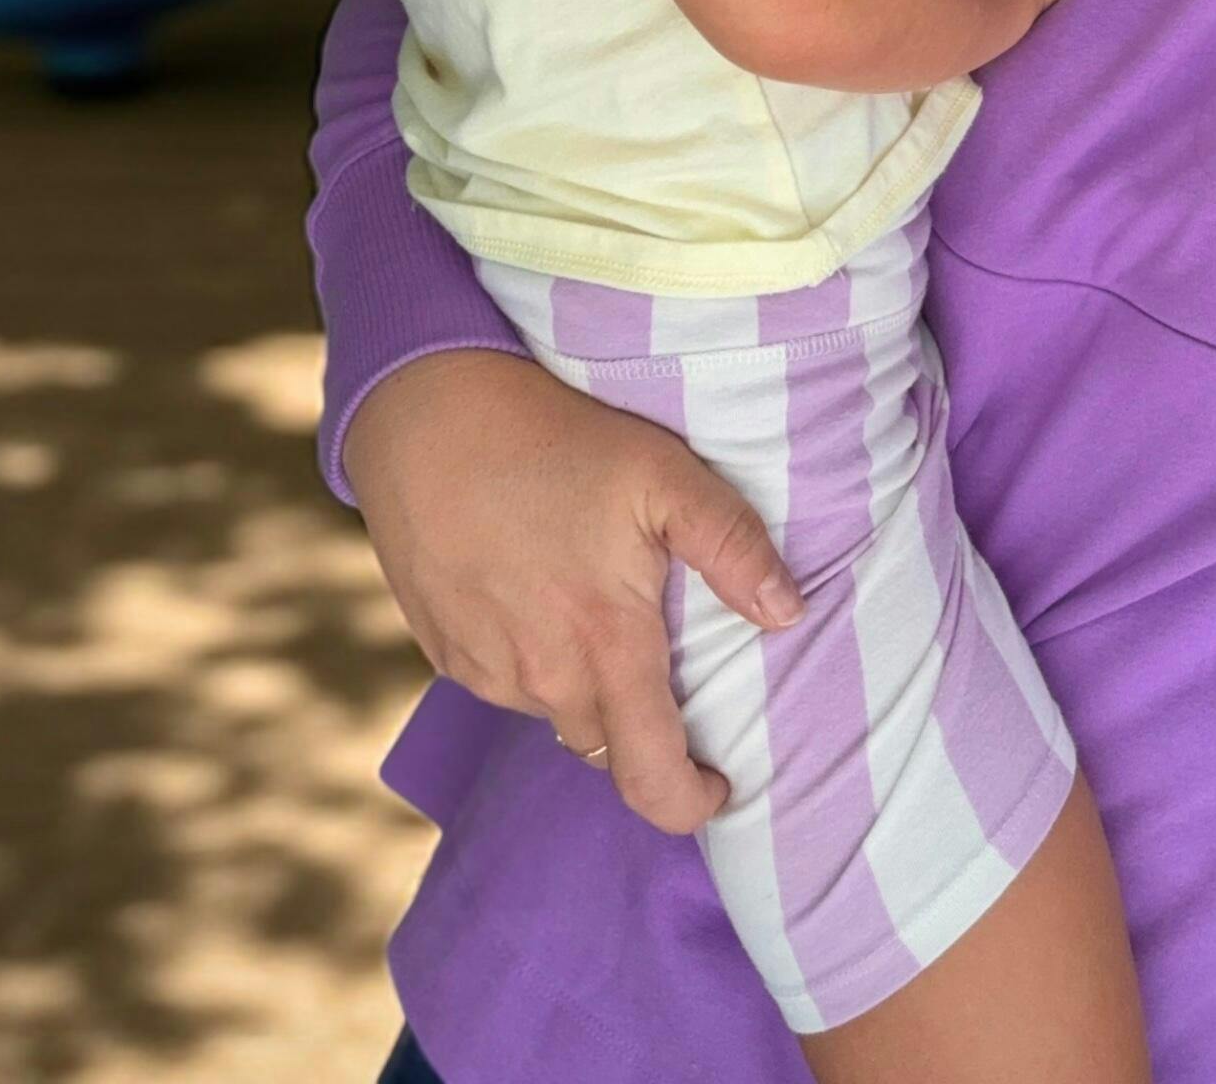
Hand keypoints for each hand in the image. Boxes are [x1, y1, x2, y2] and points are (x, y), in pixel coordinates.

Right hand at [343, 350, 804, 834]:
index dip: (689, 801)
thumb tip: (788, 615)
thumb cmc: (556, 438)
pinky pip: (503, 682)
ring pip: (554, 712)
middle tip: (663, 670)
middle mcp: (541, 679)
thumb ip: (733, 548)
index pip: (651, 779)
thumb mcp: (663, 473)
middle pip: (605, 747)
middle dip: (643, 732)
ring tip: (595, 613)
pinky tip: (536, 595)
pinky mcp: (442, 650)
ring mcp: (483, 670)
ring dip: (584, 688)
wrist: (427, 415)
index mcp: (605, 648)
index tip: (717, 784)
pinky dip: (532, 659)